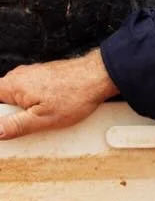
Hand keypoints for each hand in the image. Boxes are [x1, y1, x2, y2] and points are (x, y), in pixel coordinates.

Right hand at [0, 51, 117, 138]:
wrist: (99, 76)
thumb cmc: (76, 95)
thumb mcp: (43, 119)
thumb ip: (15, 126)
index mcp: (12, 85)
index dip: (0, 117)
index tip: (6, 126)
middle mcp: (18, 76)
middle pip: (2, 99)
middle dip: (10, 115)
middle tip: (28, 123)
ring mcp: (31, 74)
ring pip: (16, 97)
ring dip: (23, 110)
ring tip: (43, 116)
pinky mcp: (42, 76)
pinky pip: (29, 92)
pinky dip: (34, 103)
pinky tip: (50, 108)